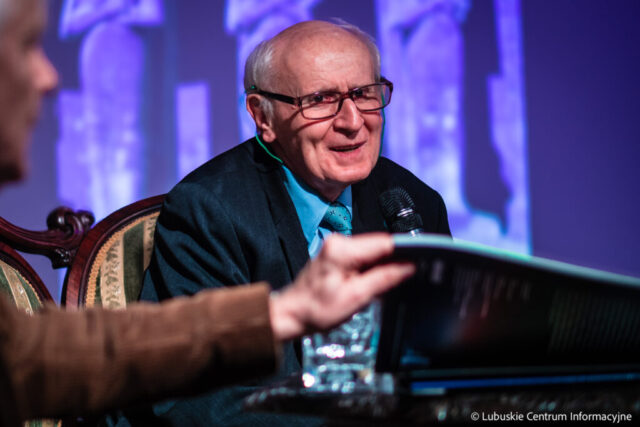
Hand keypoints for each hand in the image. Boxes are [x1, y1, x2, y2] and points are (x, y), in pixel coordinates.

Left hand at [269, 233, 414, 340]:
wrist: (292, 314)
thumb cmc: (317, 309)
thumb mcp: (356, 298)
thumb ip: (384, 279)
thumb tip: (409, 266)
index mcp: (342, 249)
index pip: (384, 242)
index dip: (406, 251)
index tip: (423, 259)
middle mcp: (339, 242)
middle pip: (380, 246)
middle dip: (396, 260)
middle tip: (411, 275)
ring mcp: (338, 247)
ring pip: (373, 252)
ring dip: (384, 266)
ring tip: (391, 283)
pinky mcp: (338, 255)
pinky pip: (364, 257)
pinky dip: (373, 268)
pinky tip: (374, 282)